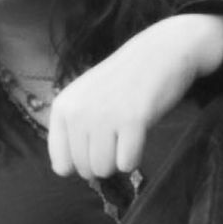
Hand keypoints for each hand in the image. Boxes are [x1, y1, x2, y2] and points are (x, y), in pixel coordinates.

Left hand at [47, 13, 222, 178]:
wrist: (161, 51)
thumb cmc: (123, 82)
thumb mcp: (85, 99)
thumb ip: (70, 130)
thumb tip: (63, 171)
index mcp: (62, 108)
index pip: (61, 165)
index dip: (81, 163)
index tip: (95, 146)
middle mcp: (77, 112)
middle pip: (84, 170)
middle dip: (103, 161)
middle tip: (116, 136)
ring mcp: (103, 116)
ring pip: (104, 169)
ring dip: (118, 160)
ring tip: (125, 134)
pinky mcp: (132, 120)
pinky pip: (127, 164)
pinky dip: (136, 157)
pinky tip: (138, 134)